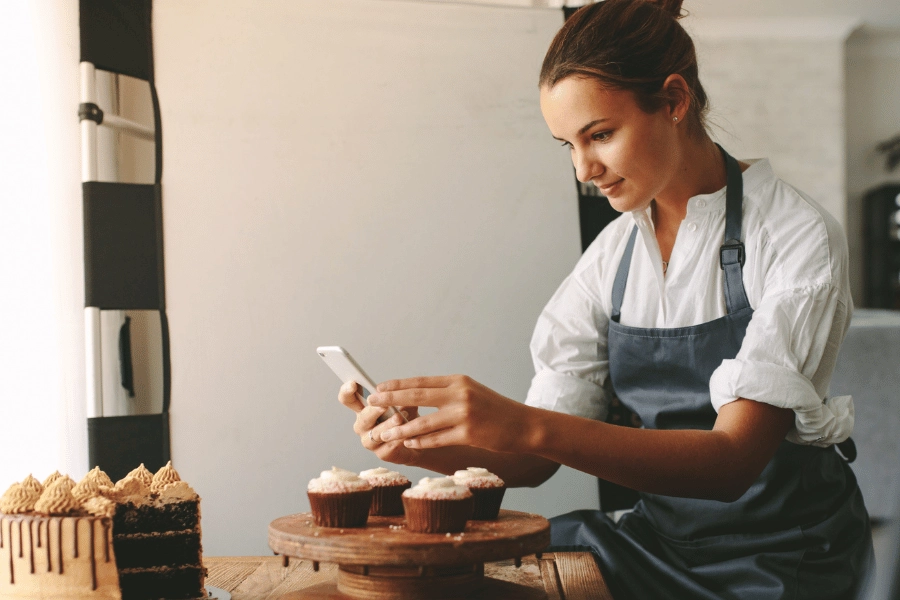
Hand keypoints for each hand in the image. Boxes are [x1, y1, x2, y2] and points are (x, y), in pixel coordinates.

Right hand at [337, 381, 420, 464]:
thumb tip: (401, 393)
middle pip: (362, 418)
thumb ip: (401, 397)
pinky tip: (405, 435)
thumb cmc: (406, 419)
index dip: (347, 392)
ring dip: (387, 425)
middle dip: (373, 411)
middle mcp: (363, 426)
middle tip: (384, 405)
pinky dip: (397, 440)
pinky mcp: (382, 454)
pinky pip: (388, 447)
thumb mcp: (405, 403)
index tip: (353, 383)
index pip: (348, 399)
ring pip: (375, 434)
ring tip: (399, 419)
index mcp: (363, 409)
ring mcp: (370, 441)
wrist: (418, 442)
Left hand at [367, 375, 527, 453]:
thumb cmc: (495, 410)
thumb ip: (447, 393)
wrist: (524, 425)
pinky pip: (436, 440)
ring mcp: (463, 414)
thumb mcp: (472, 392)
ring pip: (422, 422)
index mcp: (458, 381)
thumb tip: (418, 395)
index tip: (379, 387)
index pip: (421, 381)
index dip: (397, 384)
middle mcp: (459, 394)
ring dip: (399, 429)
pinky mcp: (468, 434)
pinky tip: (408, 444)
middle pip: (417, 396)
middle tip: (371, 403)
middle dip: (390, 400)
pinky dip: (420, 442)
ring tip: (383, 434)